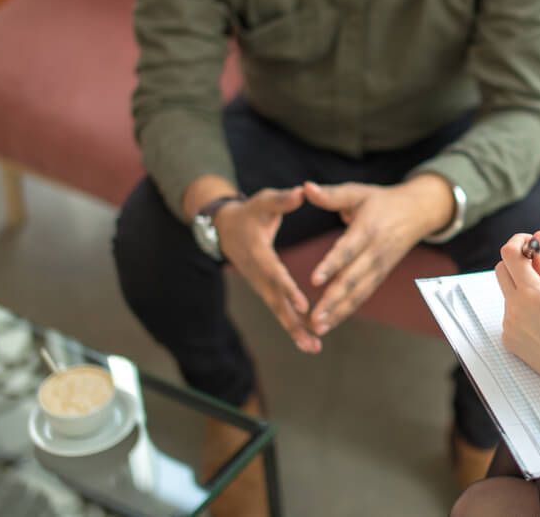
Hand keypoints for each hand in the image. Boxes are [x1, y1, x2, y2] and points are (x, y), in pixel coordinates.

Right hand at [214, 187, 321, 352]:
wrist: (225, 229)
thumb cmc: (250, 212)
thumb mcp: (264, 201)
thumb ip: (282, 200)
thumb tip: (302, 192)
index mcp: (259, 253)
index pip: (275, 273)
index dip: (288, 289)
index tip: (303, 305)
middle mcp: (259, 275)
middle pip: (276, 301)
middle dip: (293, 321)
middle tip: (312, 339)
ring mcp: (260, 285)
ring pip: (278, 311)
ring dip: (294, 331)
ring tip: (314, 348)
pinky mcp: (265, 291)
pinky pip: (279, 311)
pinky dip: (292, 327)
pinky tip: (309, 342)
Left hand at [303, 174, 453, 333]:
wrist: (418, 212)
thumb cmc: (382, 201)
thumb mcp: (358, 192)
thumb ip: (331, 195)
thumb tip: (306, 188)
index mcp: (368, 229)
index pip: (347, 250)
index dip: (331, 265)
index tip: (314, 280)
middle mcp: (375, 252)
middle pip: (353, 279)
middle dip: (332, 300)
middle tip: (313, 318)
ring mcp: (380, 267)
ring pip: (359, 293)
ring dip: (338, 312)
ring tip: (318, 328)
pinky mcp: (380, 275)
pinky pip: (363, 295)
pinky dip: (347, 310)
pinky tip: (330, 323)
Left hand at [497, 231, 539, 395]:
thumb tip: (535, 243)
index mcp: (530, 294)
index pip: (509, 254)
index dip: (519, 241)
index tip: (531, 241)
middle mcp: (513, 309)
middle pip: (502, 270)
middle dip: (517, 262)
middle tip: (539, 264)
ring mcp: (508, 325)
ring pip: (508, 292)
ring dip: (522, 286)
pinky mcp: (509, 339)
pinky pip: (510, 313)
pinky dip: (523, 308)